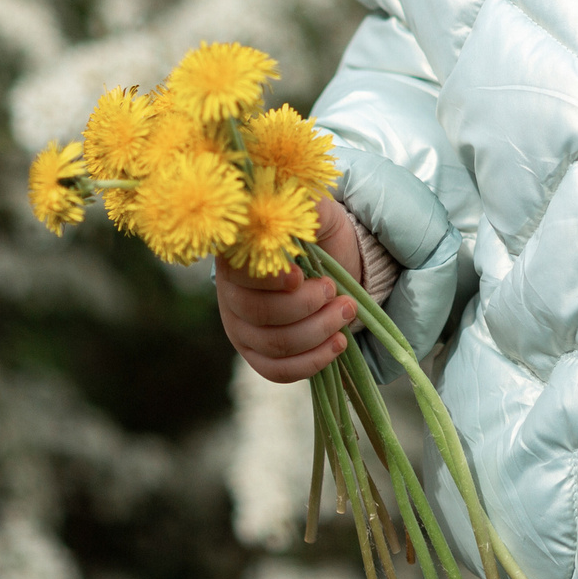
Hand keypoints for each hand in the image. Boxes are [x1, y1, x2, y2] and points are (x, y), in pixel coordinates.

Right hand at [216, 195, 367, 381]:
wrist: (334, 265)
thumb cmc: (319, 235)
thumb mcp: (319, 213)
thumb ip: (307, 207)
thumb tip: (297, 207)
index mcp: (236, 257)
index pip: (239, 275)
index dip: (269, 280)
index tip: (301, 274)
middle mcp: (230, 295)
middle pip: (259, 314)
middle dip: (306, 306)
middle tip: (334, 289)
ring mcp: (241, 329)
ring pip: (274, 344)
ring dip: (318, 331)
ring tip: (347, 310)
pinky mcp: (258, 355)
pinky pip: (278, 371)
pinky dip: (312, 362)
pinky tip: (338, 343)